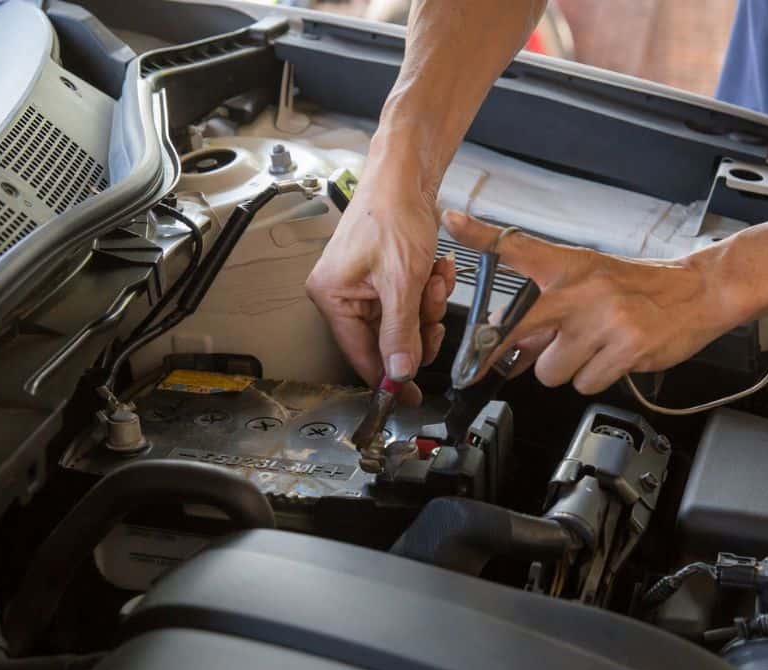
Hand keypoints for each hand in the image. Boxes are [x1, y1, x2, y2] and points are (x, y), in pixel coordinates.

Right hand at [307, 182, 455, 403]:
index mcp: (333, 298)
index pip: (360, 355)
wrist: (404, 175)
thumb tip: (399, 372)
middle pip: (386, 340)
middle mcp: (342, 296)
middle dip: (418, 325)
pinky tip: (434, 269)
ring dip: (427, 304)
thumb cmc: (392, 212)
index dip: (389, 377)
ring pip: (403, 321)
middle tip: (433, 308)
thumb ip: (400, 331)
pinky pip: (408, 302)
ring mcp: (362, 287)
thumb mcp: (402, 280)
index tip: (411, 397)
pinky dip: (427, 290)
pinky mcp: (381, 277)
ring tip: (434, 277)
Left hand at [442, 211, 737, 393]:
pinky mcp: (627, 347)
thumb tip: (507, 350)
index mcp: (567, 266)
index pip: (516, 246)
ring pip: (551, 370)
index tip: (452, 221)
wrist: (699, 292)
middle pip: (517, 329)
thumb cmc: (636, 289)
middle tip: (509, 359)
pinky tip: (612, 357)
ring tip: (590, 349)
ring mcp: (605, 318)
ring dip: (566, 368)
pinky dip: (595, 377)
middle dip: (510, 353)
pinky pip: (585, 383)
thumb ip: (543, 314)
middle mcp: (582, 289)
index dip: (480, 234)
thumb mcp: (587, 285)